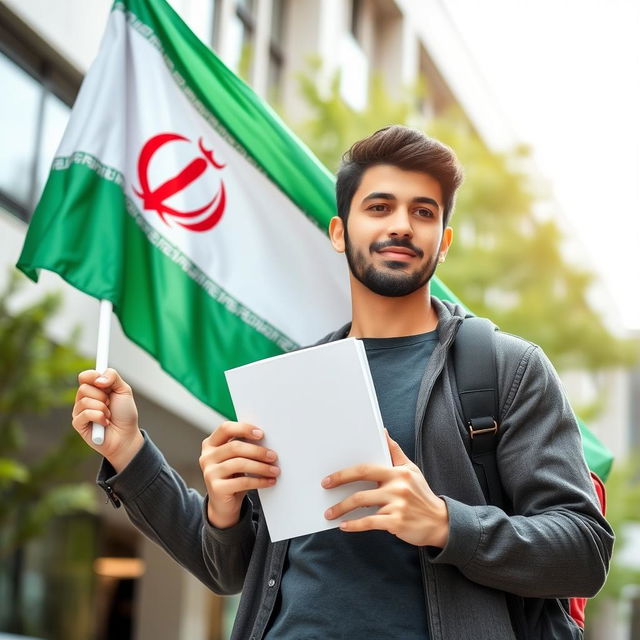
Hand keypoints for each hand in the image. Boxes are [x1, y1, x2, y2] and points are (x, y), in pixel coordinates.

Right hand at [72, 368, 142, 471]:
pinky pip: (85, 413)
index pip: (85, 376)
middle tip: (109, 403)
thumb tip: (98, 378)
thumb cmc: (125, 414)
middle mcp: (84, 399)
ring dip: (103, 408)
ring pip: (85, 401)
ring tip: (108, 415)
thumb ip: (113, 377)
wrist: (126, 436)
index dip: (92, 376)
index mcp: (94, 389)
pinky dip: (99, 417)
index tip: (105, 383)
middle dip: (102, 396)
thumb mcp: (124, 391)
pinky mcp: (78, 424)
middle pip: (84, 387)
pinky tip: (104, 423)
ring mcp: (79, 411)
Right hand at [200, 421, 279, 528]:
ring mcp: (209, 473)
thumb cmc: (233, 475)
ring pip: (239, 464)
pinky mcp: (216, 488)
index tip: (261, 434)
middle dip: (257, 451)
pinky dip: (259, 481)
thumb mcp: (235, 458)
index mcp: (211, 444)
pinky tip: (269, 481)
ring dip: (261, 467)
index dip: (244, 428)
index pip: (225, 428)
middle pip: (235, 447)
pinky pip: (242, 482)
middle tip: (273, 456)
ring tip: (275, 470)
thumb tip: (266, 440)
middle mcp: (206, 457)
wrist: (223, 504)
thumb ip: (243, 446)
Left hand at [322, 430, 448, 546]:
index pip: (366, 468)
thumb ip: (395, 452)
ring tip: (331, 515)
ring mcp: (397, 505)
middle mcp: (398, 487)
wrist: (440, 522)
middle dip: (339, 488)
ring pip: (362, 505)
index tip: (329, 479)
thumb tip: (382, 431)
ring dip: (342, 510)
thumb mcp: (411, 470)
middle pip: (360, 487)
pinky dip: (354, 525)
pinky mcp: (396, 522)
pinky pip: (369, 523)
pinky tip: (344, 526)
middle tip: (324, 491)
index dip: (344, 473)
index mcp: (398, 472)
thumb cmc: (421, 494)